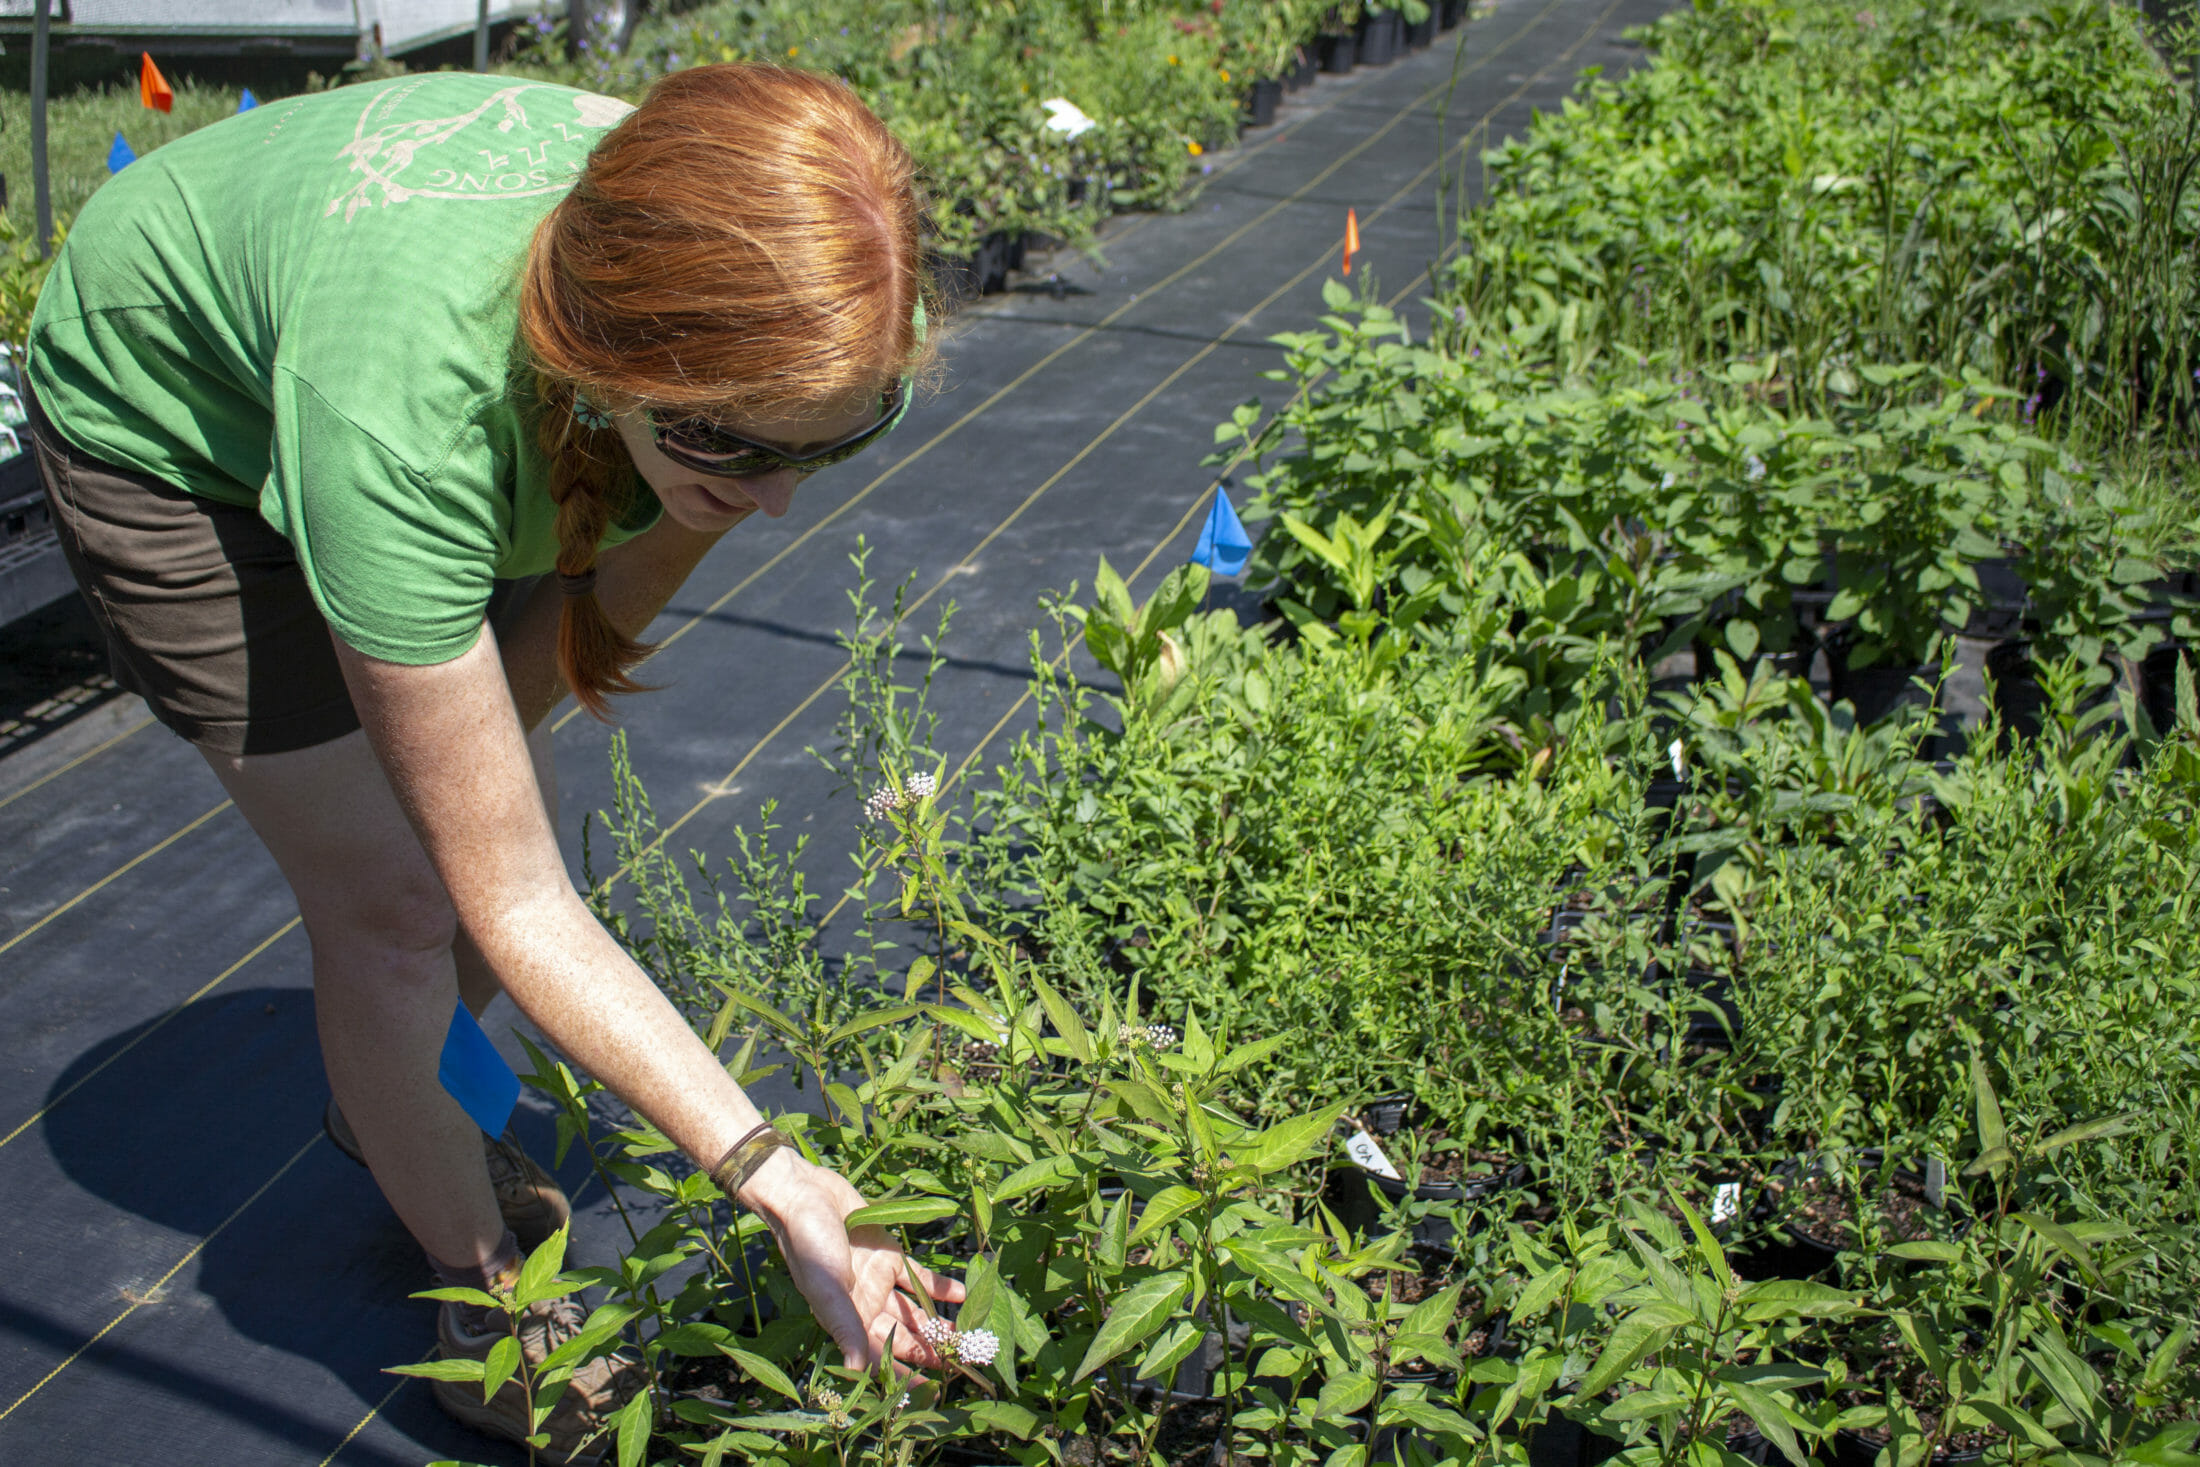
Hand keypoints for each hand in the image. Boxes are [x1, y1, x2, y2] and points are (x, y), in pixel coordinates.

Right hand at [741, 1147, 965, 1370]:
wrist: (807, 1196)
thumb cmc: (809, 1245)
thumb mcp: (827, 1288)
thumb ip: (844, 1327)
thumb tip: (854, 1369)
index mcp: (847, 1320)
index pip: (881, 1356)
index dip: (905, 1373)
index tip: (934, 1388)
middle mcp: (866, 1306)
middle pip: (904, 1336)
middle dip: (931, 1349)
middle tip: (963, 1359)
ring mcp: (880, 1281)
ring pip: (915, 1311)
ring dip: (940, 1322)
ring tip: (968, 1333)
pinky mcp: (890, 1256)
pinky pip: (920, 1279)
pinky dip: (940, 1287)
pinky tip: (962, 1294)